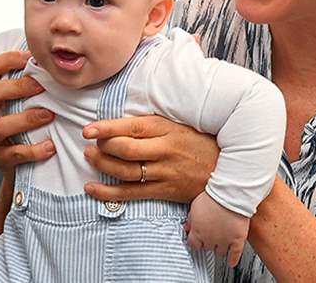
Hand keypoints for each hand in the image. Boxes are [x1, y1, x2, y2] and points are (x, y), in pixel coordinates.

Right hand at [0, 50, 55, 176]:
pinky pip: (14, 154)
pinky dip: (34, 150)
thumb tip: (54, 55)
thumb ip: (31, 80)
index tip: (30, 56)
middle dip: (16, 87)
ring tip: (50, 115)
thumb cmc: (24, 124)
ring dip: (27, 118)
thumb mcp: (21, 101)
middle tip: (42, 85)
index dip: (7, 59)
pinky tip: (51, 146)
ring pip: (0, 126)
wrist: (18, 166)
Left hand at [82, 115, 218, 202]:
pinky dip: (108, 192)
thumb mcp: (178, 124)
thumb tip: (120, 121)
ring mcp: (164, 173)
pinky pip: (131, 194)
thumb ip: (152, 124)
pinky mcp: (164, 191)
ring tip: (89, 158)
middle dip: (102, 147)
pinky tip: (92, 188)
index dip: (106, 128)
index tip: (88, 130)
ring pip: (125, 171)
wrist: (227, 170)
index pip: (131, 127)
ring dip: (102, 165)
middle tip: (90, 144)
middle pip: (125, 150)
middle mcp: (165, 150)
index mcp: (167, 129)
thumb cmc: (199, 142)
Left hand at [185, 192, 248, 266]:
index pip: (193, 245)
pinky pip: (235, 254)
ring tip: (220, 245)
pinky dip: (233, 259)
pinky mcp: (237, 239)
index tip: (196, 242)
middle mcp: (210, 239)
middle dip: (208, 243)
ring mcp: (224, 240)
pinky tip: (232, 262)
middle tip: (210, 239)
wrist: (230, 194)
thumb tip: (187, 227)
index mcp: (198, 231)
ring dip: (219, 248)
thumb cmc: (212, 197)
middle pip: (207, 248)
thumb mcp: (195, 206)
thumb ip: (190, 219)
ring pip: (220, 252)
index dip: (195, 243)